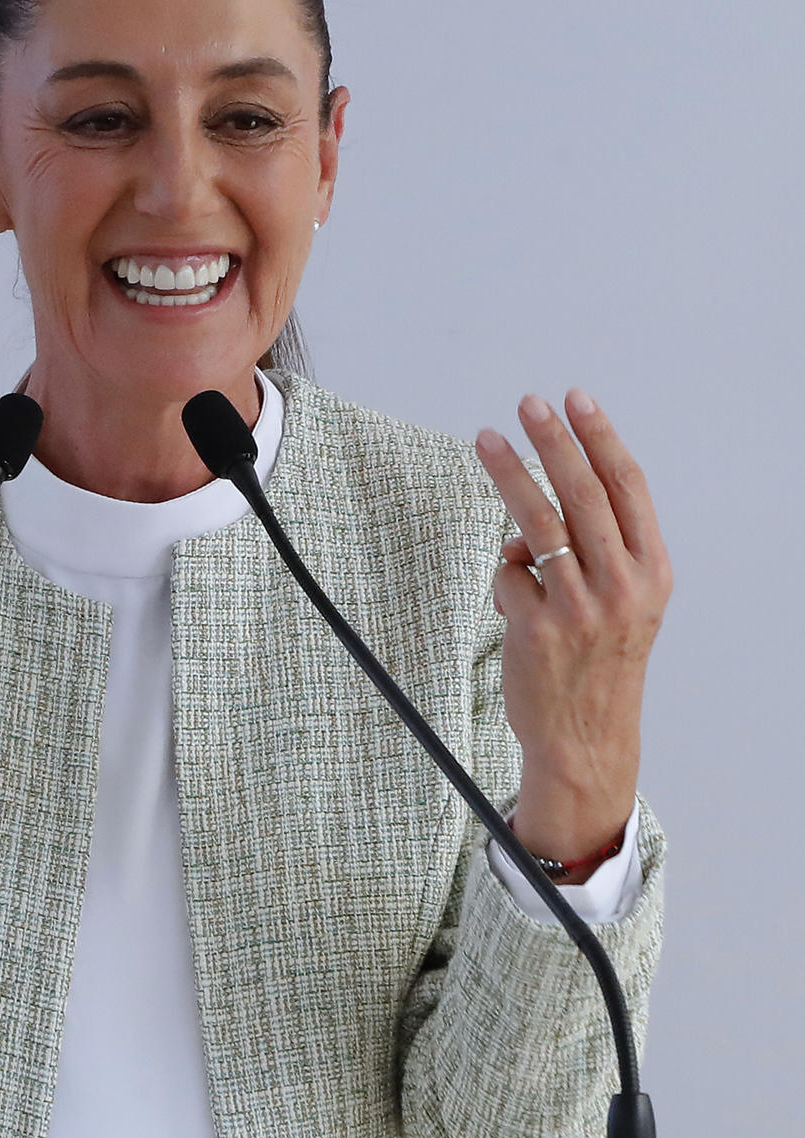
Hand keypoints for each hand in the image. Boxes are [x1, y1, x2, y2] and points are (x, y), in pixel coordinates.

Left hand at [475, 389, 671, 879]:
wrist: (588, 736)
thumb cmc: (603, 662)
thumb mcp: (628, 603)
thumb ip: (603, 550)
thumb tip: (546, 503)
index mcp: (651, 572)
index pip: (627, 488)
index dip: (600, 438)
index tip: (576, 400)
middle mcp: (622, 587)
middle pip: (582, 494)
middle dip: (552, 441)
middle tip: (529, 404)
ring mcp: (579, 608)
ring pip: (536, 524)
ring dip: (508, 474)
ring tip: (486, 439)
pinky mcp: (537, 630)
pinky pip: (507, 577)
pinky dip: (504, 579)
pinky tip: (517, 604)